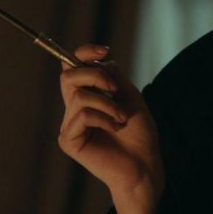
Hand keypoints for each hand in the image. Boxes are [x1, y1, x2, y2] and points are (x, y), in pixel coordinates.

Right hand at [58, 44, 163, 213]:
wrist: (144, 163)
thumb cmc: (140, 133)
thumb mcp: (129, 96)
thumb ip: (113, 76)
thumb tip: (99, 59)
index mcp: (88, 97)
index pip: (72, 67)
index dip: (83, 53)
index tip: (103, 50)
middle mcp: (75, 109)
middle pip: (69, 75)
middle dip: (95, 75)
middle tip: (115, 90)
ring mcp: (70, 125)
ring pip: (80, 95)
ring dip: (107, 104)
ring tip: (121, 118)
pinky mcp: (68, 140)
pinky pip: (82, 115)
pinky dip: (103, 118)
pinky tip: (114, 129)